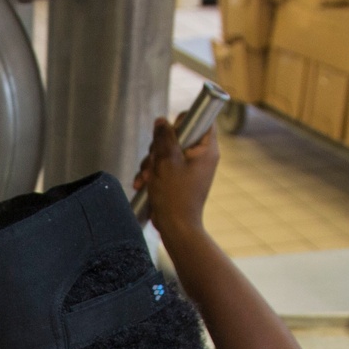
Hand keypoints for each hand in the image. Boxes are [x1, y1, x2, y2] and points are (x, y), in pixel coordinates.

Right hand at [132, 115, 218, 245]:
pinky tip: (142, 184)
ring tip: (146, 178)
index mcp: (206, 150)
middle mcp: (200, 157)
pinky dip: (152, 173)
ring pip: (166, 152)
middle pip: (178, 136)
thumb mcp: (166, 161)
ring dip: (151, 163)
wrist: (175, 228)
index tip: (170, 132)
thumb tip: (161, 121)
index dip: (183, 121)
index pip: (201, 120)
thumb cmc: (174, 197)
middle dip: (159, 147)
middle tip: (153, 161)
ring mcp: (189, 169)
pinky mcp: (178, 179)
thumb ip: (164, 137)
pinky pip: (163, 167)